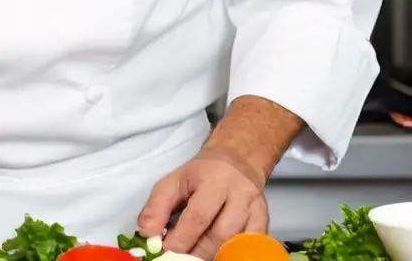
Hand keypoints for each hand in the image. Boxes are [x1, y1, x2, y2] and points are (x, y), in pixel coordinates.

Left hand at [137, 149, 268, 257]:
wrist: (237, 160)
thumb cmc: (202, 174)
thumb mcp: (173, 181)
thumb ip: (157, 207)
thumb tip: (147, 234)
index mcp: (213, 180)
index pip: (198, 216)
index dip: (182, 238)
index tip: (166, 249)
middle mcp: (239, 194)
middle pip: (220, 233)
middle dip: (197, 251)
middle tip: (179, 257)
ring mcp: (255, 208)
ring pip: (236, 242)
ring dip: (213, 254)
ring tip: (195, 256)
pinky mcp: (263, 219)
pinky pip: (251, 243)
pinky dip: (234, 252)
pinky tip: (218, 253)